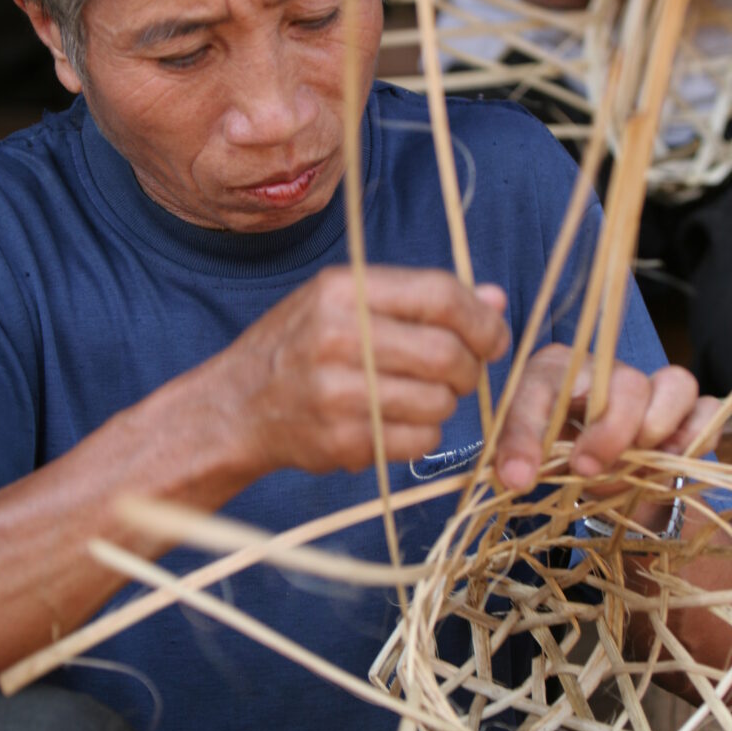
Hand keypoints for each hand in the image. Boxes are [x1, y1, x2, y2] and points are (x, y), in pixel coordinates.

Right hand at [212, 266, 508, 475]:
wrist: (235, 406)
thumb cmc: (300, 345)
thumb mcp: (346, 302)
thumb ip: (419, 299)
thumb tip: (496, 300)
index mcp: (343, 289)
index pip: (441, 295)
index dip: (482, 319)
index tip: (494, 337)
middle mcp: (337, 336)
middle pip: (445, 353)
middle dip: (469, 368)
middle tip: (461, 373)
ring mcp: (336, 392)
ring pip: (438, 402)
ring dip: (445, 404)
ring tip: (419, 395)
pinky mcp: (340, 440)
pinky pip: (418, 441)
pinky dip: (423, 434)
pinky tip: (397, 421)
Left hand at [494, 345, 718, 528]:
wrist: (589, 465)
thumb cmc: (553, 450)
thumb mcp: (523, 455)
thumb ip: (515, 460)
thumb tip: (514, 477)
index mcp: (554, 372)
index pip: (541, 386)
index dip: (529, 431)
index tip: (521, 475)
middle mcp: (605, 370)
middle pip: (626, 384)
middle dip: (610, 434)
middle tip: (586, 470)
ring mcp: (651, 385)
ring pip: (676, 384)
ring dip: (656, 431)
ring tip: (634, 465)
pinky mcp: (686, 409)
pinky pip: (706, 409)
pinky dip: (696, 435)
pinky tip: (672, 459)